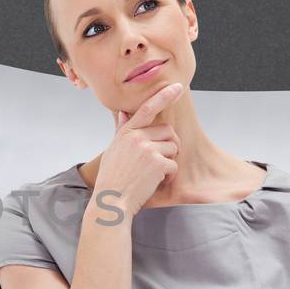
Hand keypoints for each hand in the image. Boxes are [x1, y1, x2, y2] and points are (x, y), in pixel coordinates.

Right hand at [92, 78, 187, 216]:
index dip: (163, 96)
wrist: (112, 200)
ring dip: (169, 161)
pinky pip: (174, 165)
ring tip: (153, 173)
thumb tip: (124, 114)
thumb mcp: (113, 150)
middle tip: (160, 160)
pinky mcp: (157, 163)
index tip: (177, 88)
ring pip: (173, 148)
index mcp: (126, 132)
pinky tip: (154, 182)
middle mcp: (136, 137)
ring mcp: (147, 149)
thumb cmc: (112, 177)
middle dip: (169, 146)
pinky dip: (168, 176)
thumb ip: (122, 131)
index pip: (147, 109)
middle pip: (168, 132)